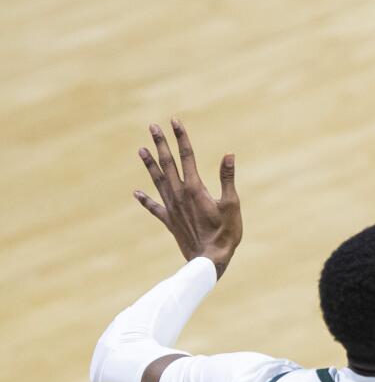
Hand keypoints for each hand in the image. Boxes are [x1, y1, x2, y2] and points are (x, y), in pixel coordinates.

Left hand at [134, 119, 241, 277]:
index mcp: (194, 188)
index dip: (180, 137)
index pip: (186, 156)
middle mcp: (179, 194)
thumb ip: (227, 178)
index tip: (174, 121)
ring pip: (157, 180)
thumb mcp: (232, 204)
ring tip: (141, 149)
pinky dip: (145, 200)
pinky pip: (154, 208)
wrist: (209, 260)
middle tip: (153, 127)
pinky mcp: (169, 221)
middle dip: (161, 144)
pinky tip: (136, 193)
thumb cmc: (225, 233)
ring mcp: (171, 208)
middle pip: (168, 163)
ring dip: (149, 164)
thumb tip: (228, 155)